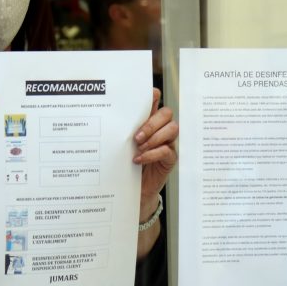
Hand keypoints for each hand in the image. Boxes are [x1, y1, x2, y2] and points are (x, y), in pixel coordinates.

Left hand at [134, 88, 178, 204]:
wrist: (134, 189)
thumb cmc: (128, 164)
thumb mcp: (124, 145)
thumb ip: (125, 131)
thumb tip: (114, 119)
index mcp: (149, 121)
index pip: (156, 101)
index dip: (153, 96)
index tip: (145, 97)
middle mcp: (161, 129)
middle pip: (166, 113)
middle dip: (151, 123)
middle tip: (136, 137)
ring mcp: (168, 143)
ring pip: (172, 128)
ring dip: (154, 137)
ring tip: (138, 147)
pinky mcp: (170, 158)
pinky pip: (167, 150)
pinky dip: (152, 154)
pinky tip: (140, 159)